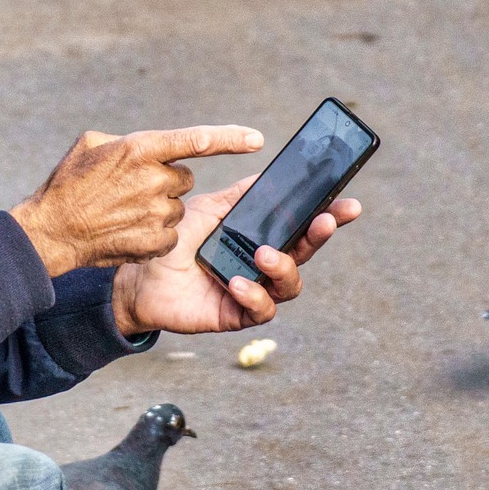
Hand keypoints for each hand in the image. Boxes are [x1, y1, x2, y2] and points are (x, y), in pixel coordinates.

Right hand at [10, 125, 263, 275]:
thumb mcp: (91, 145)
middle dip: (165, 181)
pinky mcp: (155, 241)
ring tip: (124, 211)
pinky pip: (170, 233)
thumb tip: (151, 147)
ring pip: (176, 207)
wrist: (52, 231)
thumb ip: (129, 142)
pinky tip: (128, 231)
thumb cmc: (68, 183)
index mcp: (141, 148)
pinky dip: (153, 233)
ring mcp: (156, 213)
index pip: (196, 140)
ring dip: (158, 207)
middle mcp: (154, 179)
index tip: (256, 139)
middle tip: (134, 188)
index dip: (230, 138)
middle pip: (184, 178)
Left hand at [111, 174, 360, 334]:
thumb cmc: (176, 241)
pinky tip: (238, 282)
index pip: (302, 226)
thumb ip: (240, 195)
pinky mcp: (236, 314)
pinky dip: (255, 295)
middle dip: (320, 237)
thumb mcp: (209, 208)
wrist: (139, 274)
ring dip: (283, 268)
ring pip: (290, 285)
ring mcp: (253, 290)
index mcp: (262, 236)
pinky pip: (261, 309)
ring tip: (263, 254)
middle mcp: (263, 264)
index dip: (329, 216)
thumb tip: (271, 175)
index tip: (349, 204)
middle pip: (305, 253)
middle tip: (325, 222)